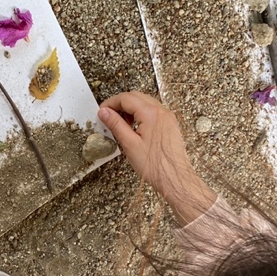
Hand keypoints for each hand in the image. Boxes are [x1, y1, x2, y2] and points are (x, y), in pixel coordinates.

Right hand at [97, 92, 216, 224]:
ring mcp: (168, 118)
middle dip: (120, 104)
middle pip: (136, 97)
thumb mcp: (129, 144)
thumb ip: (116, 124)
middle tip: (109, 116)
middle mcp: (161, 112)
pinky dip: (141, 114)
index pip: (126, 98)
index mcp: (151, 114)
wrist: (174, 178)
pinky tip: (135, 128)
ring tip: (121, 124)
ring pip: (145, 103)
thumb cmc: (154, 165)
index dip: (110, 103)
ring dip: (131, 108)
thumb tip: (104, 112)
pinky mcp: (170, 125)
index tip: (102, 112)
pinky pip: (153, 112)